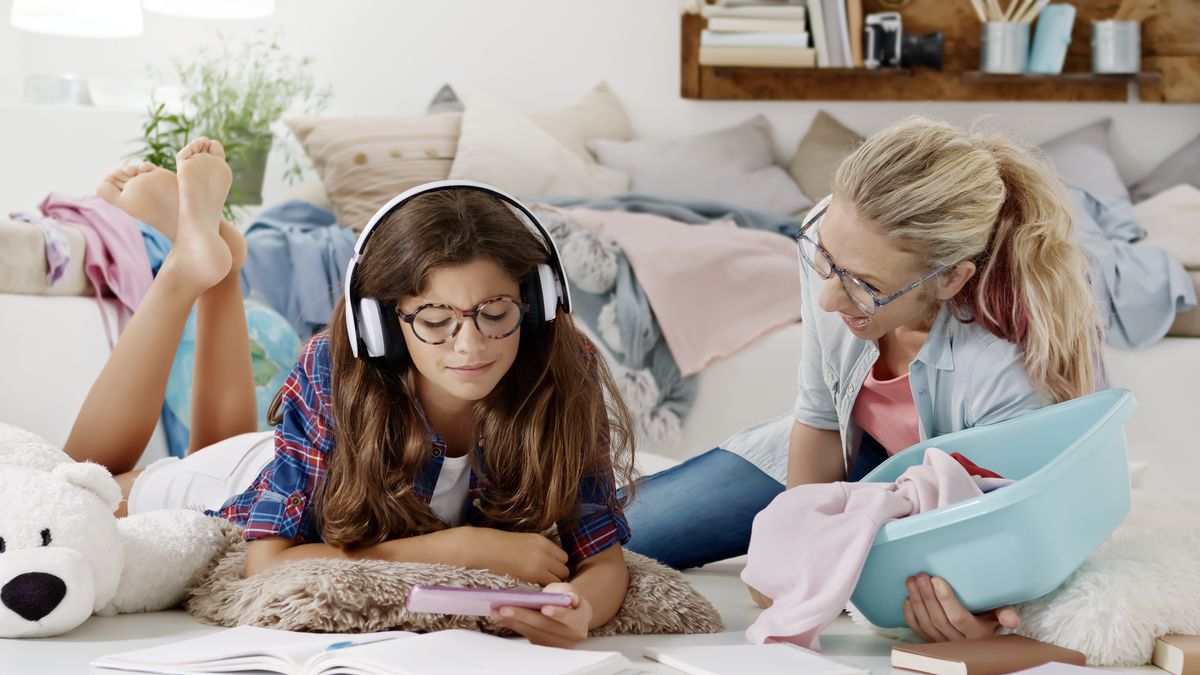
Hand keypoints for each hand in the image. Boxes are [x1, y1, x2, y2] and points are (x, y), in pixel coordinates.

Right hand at [447, 527, 569, 585]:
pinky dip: (543, 591)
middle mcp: (544, 551)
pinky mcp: (531, 575)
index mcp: (542, 540)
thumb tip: (547, 561)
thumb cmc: (497, 545)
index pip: (563, 557)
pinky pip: (547, 587)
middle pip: (564, 569)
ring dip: (552, 586)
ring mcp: (539, 564)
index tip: (550, 572)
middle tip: (546, 583)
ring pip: (558, 580)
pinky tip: (534, 592)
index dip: (557, 566)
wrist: (482, 548)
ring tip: (539, 589)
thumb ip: (537, 550)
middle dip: (557, 577)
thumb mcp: (522, 541)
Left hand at [494, 582, 591, 648]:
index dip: (559, 614)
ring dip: (513, 621)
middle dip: (525, 616)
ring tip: (497, 611)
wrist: (566, 612)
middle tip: (506, 608)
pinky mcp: (542, 645)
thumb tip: (570, 598)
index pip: (571, 619)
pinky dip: (513, 624)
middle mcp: (570, 636)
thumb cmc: (567, 598)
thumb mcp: (570, 590)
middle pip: (546, 627)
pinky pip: (526, 635)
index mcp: (581, 620)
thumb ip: (568, 592)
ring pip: (533, 632)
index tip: (545, 608)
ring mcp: (555, 643)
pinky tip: (501, 617)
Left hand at [903, 573, 1020, 641]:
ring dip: (917, 601)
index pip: (958, 618)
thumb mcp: (1000, 614)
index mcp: (977, 633)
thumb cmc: (989, 618)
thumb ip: (1004, 613)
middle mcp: (959, 641)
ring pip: (926, 624)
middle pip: (938, 619)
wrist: (982, 634)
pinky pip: (918, 630)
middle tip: (921, 576)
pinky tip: (909, 598)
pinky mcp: (932, 642)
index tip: (937, 580)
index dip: (946, 599)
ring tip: (912, 581)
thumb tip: (1011, 620)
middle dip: (927, 596)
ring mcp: (944, 643)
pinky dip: (911, 614)